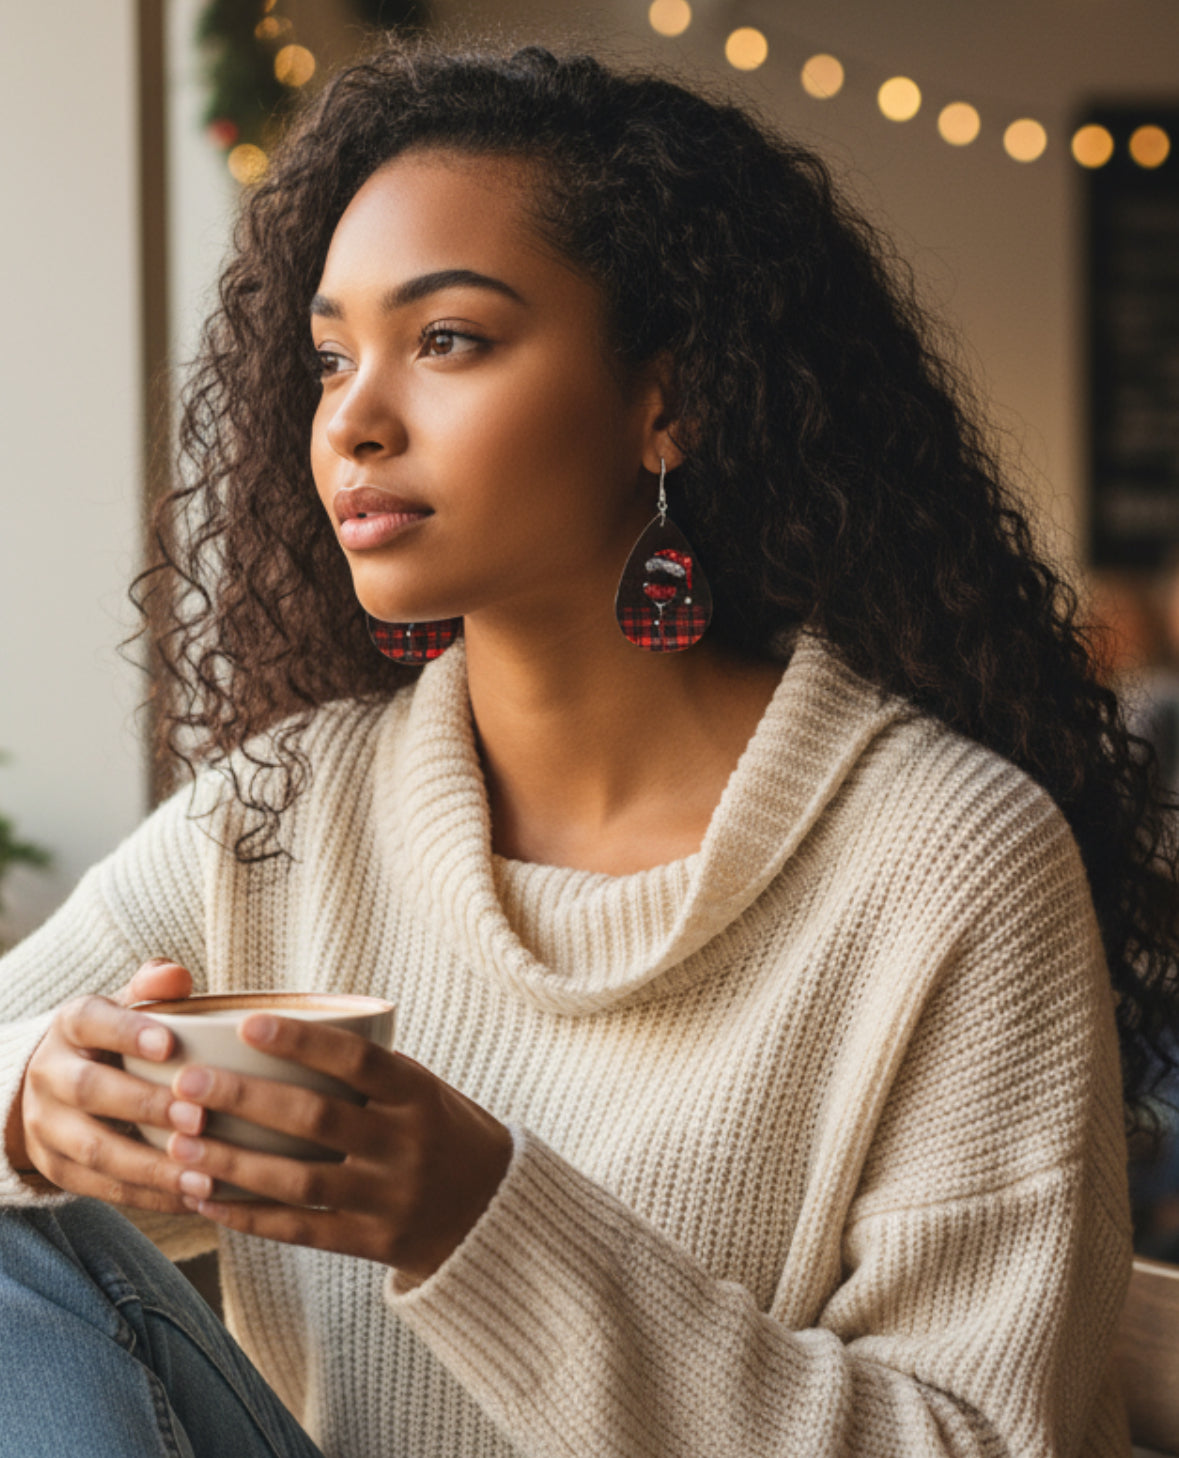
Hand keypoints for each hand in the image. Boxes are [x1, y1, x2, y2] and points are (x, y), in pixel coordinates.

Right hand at [13, 959, 199, 1210]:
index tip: (170, 1045)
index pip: (92, 1022)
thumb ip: (152, 987)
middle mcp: (50, 1074)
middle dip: (145, 1106)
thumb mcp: (127, 1004)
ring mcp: (48, 1126)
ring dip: (151, 1165)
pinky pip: (103, 1189)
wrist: (55, 1085)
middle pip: (89, 1091)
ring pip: (94, 1149)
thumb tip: (177, 976)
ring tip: (204, 1173)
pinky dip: (150, 1196)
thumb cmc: (115, 1036)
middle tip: (198, 1118)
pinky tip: (194, 1197)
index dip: (127, 1032)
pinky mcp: (59, 1169)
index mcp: (71, 1025)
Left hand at [164, 1014, 513, 1283]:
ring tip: (181, 1143)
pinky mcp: (372, 1244)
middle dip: (244, 1098)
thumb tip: (283, 1037)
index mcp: (420, 1096)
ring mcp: (389, 1198)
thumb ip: (369, 1073)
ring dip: (233, 1162)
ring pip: (299, 1180)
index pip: (358, 1060)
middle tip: (187, 1082)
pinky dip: (249, 1216)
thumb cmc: (444, 1133)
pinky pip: (301, 1231)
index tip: (248, 1023)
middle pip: (316, 1119)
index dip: (302, 1042)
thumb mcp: (426, 1091)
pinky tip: (205, 1198)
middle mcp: (406, 1145)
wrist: (495, 1213)